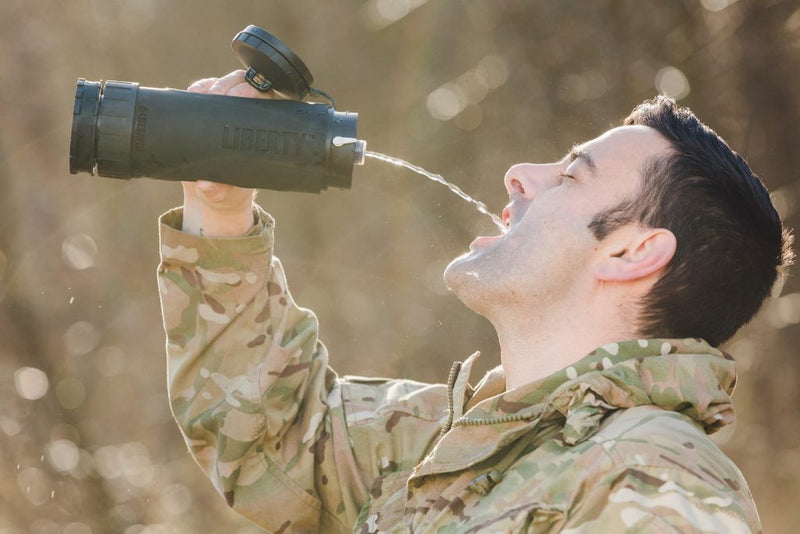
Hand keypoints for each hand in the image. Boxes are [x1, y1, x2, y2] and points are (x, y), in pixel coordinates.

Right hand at [181, 70, 274, 236]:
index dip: (255, 92)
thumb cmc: (228, 192)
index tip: (241, 96)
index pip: (265, 100)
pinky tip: (191, 96)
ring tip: (200, 97)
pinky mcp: (204, 109)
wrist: (210, 192)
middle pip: (243, 84)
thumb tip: (207, 186)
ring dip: (210, 86)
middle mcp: (245, 114)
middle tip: (216, 95)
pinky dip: (195, 90)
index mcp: (261, 130)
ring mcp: (224, 109)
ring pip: (221, 83)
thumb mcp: (223, 194)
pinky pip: (200, 91)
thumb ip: (216, 191)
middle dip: (229, 85)